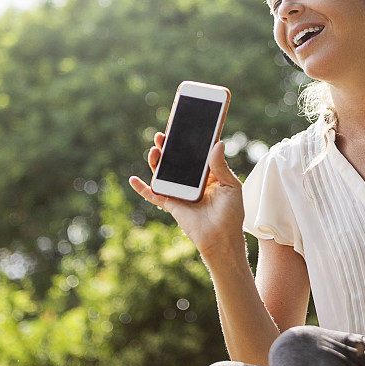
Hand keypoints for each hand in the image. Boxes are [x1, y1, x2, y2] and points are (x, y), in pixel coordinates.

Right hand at [128, 132, 245, 257]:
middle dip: (168, 147)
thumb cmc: (231, 214)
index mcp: (207, 174)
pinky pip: (154, 195)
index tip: (181, 126)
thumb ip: (221, 166)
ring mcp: (180, 192)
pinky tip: (133, 180)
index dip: (188, 140)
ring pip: (164, 173)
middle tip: (163, 135)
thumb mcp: (231, 186)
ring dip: (156, 161)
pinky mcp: (172, 204)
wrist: (222, 239)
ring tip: (154, 150)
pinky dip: (142, 188)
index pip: (195, 153)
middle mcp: (192, 181)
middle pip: (177, 160)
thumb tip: (218, 143)